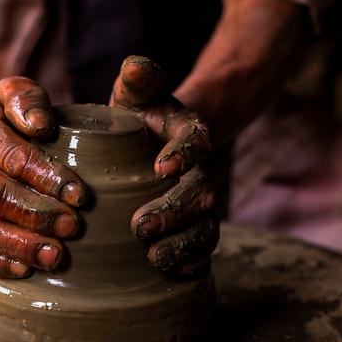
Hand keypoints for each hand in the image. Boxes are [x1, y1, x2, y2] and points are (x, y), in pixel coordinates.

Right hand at [0, 77, 89, 277]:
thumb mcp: (8, 92)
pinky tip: (28, 270)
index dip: (47, 177)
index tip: (80, 195)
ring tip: (56, 256)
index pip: (12, 157)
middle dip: (38, 216)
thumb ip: (26, 98)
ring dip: (21, 245)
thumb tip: (42, 125)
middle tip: (73, 227)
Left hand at [110, 56, 228, 274]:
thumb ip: (140, 78)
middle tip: (140, 227)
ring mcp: (206, 199)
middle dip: (174, 212)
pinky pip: (207, 246)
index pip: (197, 141)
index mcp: (194, 134)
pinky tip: (177, 275)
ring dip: (183, 243)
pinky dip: (195, 261)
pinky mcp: (200, 224)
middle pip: (202, 193)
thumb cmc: (144, 116)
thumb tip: (134, 66)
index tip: (159, 168)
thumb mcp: (140, 93)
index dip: (182, 155)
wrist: (163, 141)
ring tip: (153, 258)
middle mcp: (206, 169)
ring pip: (207, 225)